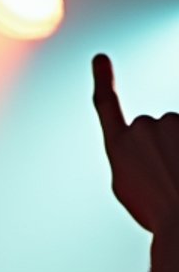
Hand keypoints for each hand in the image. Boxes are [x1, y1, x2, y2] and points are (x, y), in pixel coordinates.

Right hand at [93, 54, 178, 234]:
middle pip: (154, 130)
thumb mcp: (130, 187)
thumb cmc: (158, 212)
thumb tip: (145, 135)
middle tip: (167, 182)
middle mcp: (143, 126)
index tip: (101, 59)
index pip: (107, 107)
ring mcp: (170, 122)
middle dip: (163, 149)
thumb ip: (132, 157)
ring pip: (177, 131)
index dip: (104, 82)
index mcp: (120, 146)